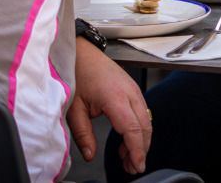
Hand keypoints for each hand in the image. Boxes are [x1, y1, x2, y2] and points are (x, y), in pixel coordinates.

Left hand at [68, 39, 152, 174]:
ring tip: (127, 158)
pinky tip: (126, 141)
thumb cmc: (77, 73)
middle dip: (141, 150)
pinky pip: (142, 113)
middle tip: (131, 167)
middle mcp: (129, 92)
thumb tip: (90, 154)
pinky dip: (138, 129)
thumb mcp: (74, 108)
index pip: (133, 129)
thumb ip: (83, 134)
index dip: (137, 150)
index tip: (136, 165)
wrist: (81, 52)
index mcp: (115, 97)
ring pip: (146, 120)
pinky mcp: (132, 89)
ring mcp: (133, 89)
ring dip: (140, 141)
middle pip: (145, 127)